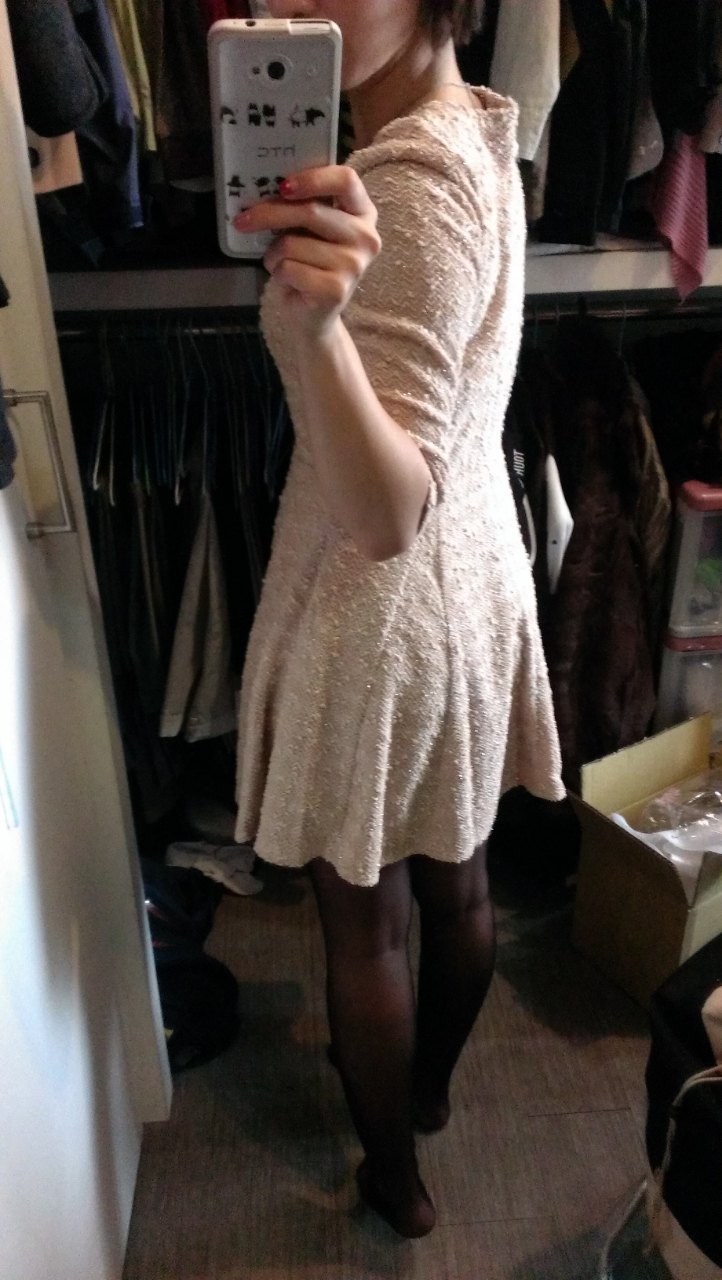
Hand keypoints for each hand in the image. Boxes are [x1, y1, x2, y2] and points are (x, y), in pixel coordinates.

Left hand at [233, 165, 380, 337]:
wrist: (313, 315)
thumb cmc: (309, 264)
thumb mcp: (309, 229)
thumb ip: (302, 206)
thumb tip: (265, 186)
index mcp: (363, 213)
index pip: (346, 180)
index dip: (313, 178)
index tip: (283, 186)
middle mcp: (366, 237)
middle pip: (311, 211)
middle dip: (269, 214)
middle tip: (243, 220)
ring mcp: (354, 265)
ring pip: (292, 243)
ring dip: (274, 254)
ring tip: (281, 263)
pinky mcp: (336, 289)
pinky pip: (289, 268)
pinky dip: (278, 273)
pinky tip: (289, 281)